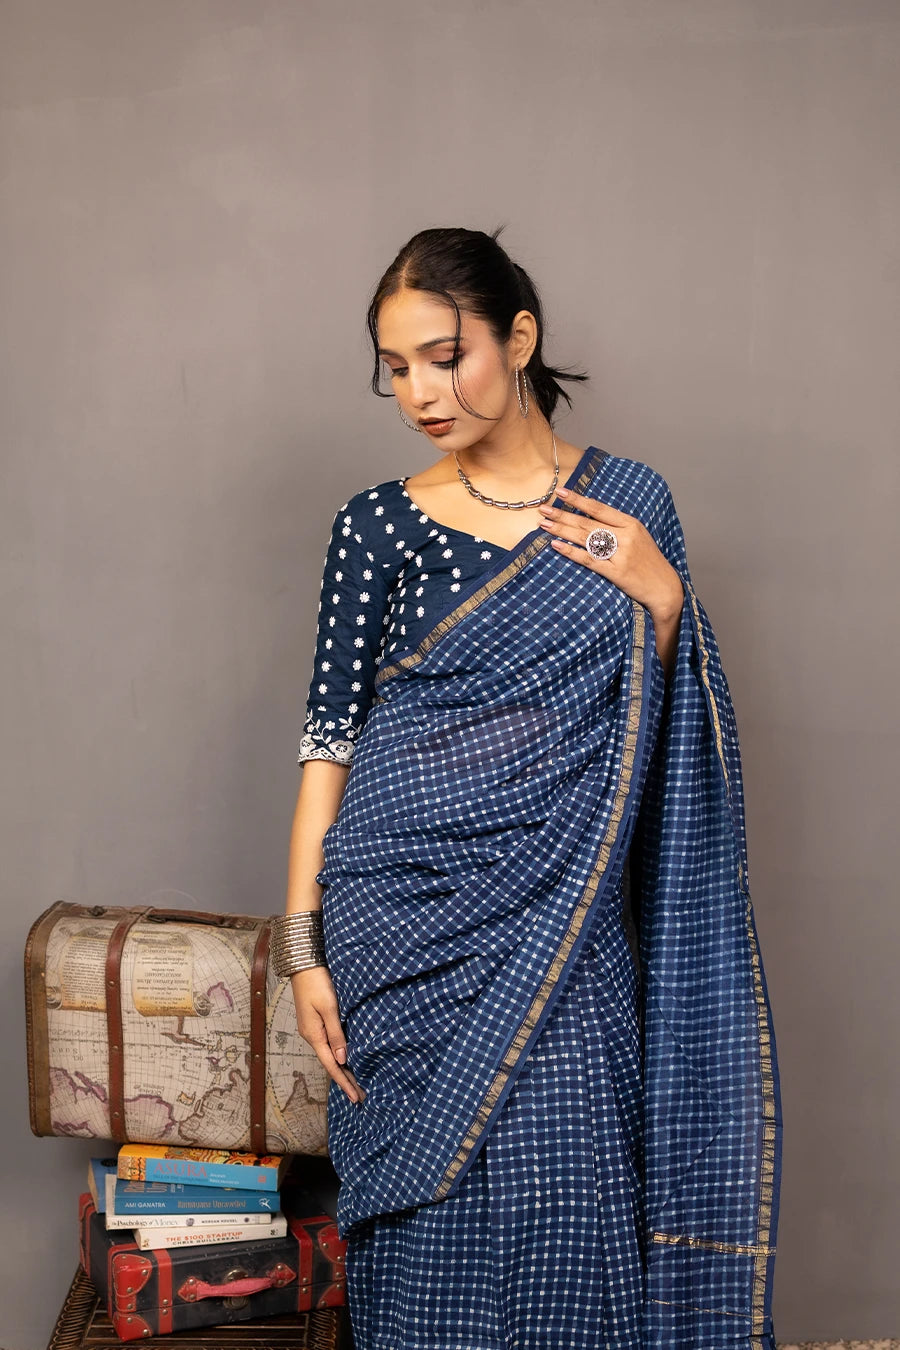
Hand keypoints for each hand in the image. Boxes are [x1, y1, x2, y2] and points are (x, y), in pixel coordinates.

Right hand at [291, 965, 365, 1104]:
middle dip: (344, 1080)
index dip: (344, 1082)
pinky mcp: (315, 1021)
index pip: (331, 1065)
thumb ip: (336, 1033)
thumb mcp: (329, 1008)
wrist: (303, 965)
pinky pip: (327, 1044)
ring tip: (355, 1083)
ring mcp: (312, 1029)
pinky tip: (345, 1058)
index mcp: (313, 1035)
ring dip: (342, 1069)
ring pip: (329, 1054)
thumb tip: (342, 1058)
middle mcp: (311, 1035)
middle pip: (330, 1063)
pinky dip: (337, 1055)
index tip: (355, 1097)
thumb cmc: (317, 984)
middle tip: (359, 1096)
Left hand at [538, 487, 683, 674]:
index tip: (560, 492)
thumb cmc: (648, 561)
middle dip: (562, 515)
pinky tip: (556, 546)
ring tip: (544, 525)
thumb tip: (588, 516)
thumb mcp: (637, 537)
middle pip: (588, 522)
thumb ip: (616, 526)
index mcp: (631, 524)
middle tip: (543, 509)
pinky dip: (571, 552)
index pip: (599, 508)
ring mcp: (621, 555)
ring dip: (562, 531)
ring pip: (585, 539)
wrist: (664, 587)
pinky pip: (588, 560)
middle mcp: (626, 536)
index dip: (578, 499)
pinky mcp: (616, 572)